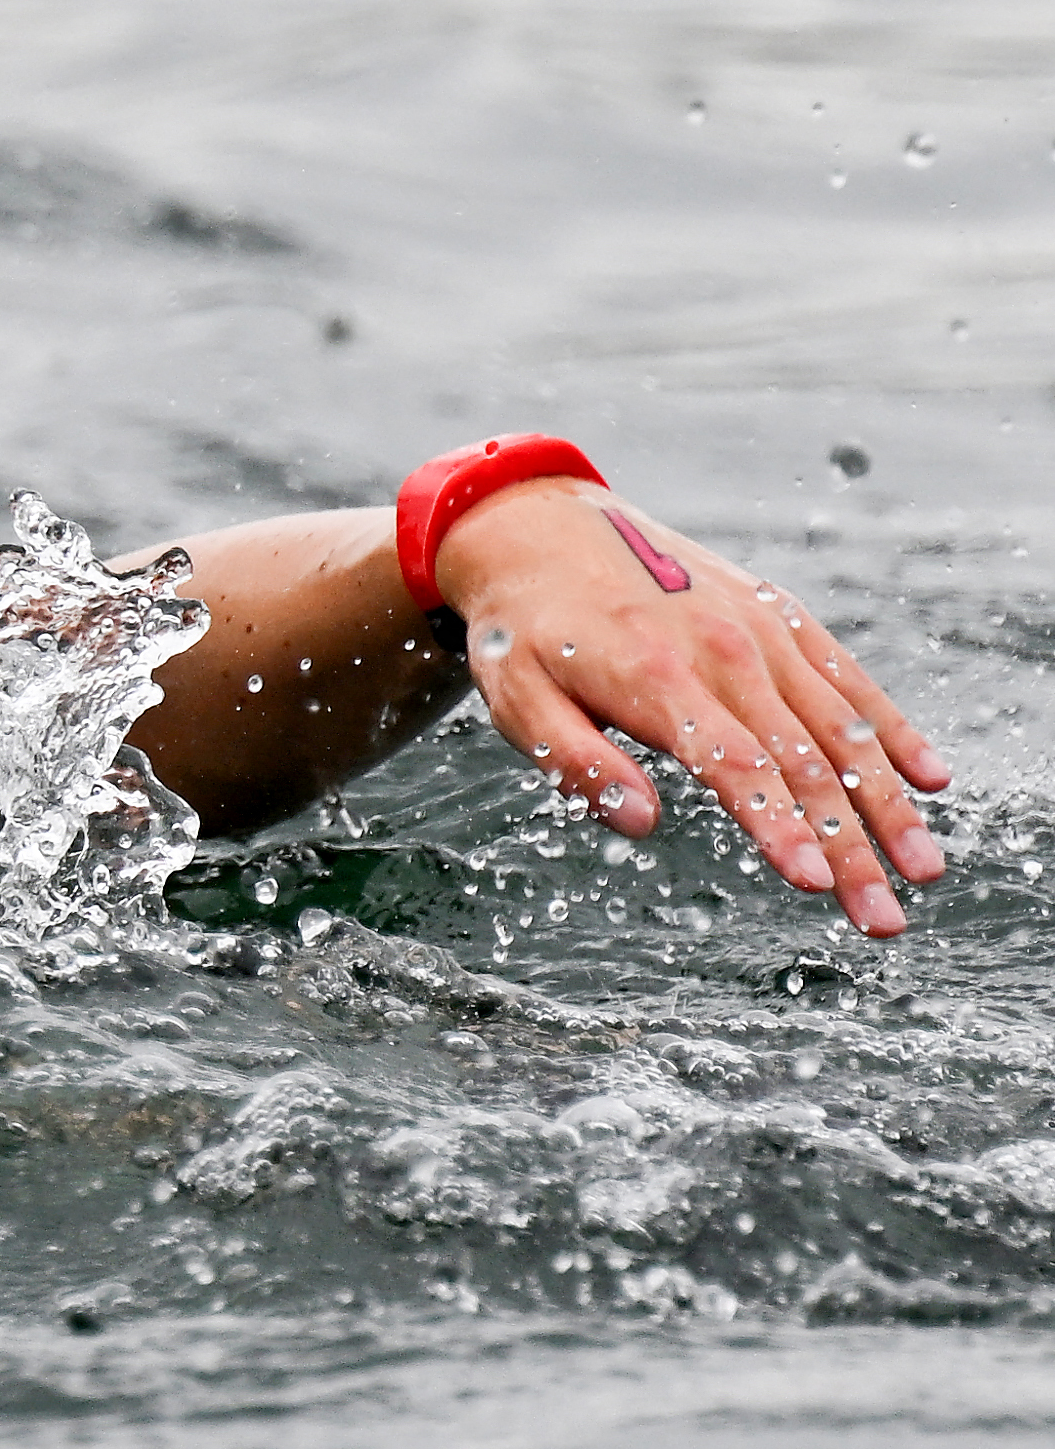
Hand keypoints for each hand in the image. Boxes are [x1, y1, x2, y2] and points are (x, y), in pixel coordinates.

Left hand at [434, 477, 949, 936]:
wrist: (540, 527)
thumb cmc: (523, 629)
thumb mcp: (517, 698)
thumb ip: (577, 763)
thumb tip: (643, 823)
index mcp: (657, 678)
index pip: (735, 766)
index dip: (779, 826)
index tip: (816, 883)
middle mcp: (725, 649)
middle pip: (804, 762)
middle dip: (851, 845)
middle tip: (884, 921)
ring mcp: (761, 627)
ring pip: (842, 727)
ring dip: (889, 803)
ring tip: (927, 870)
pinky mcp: (779, 613)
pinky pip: (846, 677)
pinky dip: (890, 727)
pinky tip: (930, 777)